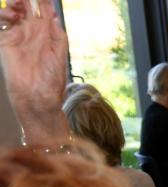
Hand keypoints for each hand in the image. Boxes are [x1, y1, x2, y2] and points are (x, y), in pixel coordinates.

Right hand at [0, 0, 67, 115]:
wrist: (38, 94)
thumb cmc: (52, 78)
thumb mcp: (60, 51)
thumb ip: (56, 31)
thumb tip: (52, 13)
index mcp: (46, 33)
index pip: (41, 9)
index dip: (41, 1)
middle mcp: (30, 31)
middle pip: (24, 6)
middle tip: (24, 0)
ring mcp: (17, 35)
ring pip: (10, 11)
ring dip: (13, 3)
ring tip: (18, 8)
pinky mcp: (5, 42)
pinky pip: (0, 24)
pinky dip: (3, 15)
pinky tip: (12, 17)